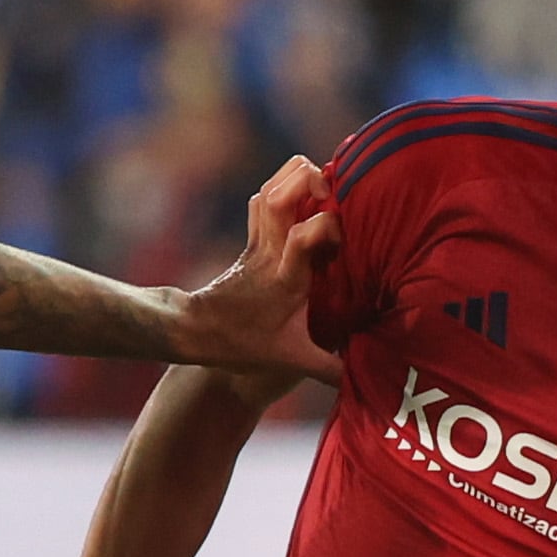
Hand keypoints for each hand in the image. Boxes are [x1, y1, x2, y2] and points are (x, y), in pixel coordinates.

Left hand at [170, 156, 342, 380]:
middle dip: (310, 179)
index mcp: (286, 273)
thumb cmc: (242, 344)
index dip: (328, 223)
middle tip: (330, 194)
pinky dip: (283, 190)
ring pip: (269, 187)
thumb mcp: (290, 361)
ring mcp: (257, 240)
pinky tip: (302, 205)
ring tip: (320, 192)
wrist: (195, 332)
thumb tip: (361, 378)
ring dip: (295, 179)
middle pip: (280, 190)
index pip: (307, 230)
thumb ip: (328, 368)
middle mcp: (270, 248)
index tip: (342, 235)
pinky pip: (263, 200)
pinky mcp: (251, 240)